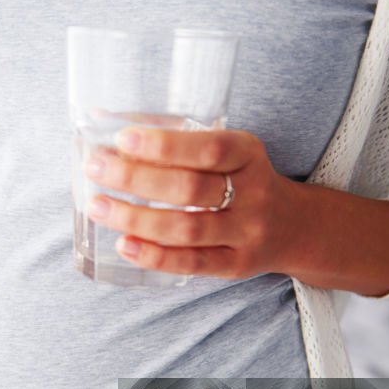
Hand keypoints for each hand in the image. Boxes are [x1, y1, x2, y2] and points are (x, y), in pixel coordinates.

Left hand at [83, 127, 310, 278]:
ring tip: (98, 207)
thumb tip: (103, 122)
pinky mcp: (235, 265)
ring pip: (186, 229)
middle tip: (95, 168)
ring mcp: (246, 233)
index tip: (122, 139)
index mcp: (249, 154)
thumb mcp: (227, 152)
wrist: (293, 226)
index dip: (165, 146)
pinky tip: (123, 244)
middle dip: (136, 179)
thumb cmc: (241, 179)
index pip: (210, 149)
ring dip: (136, 218)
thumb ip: (175, 141)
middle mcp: (252, 193)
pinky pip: (191, 264)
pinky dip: (154, 256)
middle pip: (190, 189)